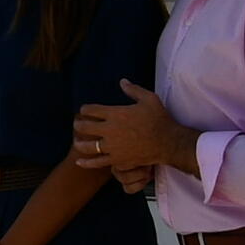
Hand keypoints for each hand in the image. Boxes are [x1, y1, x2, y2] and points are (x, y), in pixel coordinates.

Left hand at [73, 81, 189, 180]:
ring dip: (79, 143)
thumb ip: (133, 90)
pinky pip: (97, 162)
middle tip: (77, 124)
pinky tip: (79, 162)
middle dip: (78, 125)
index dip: (85, 109)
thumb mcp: (149, 99)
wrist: (168, 142)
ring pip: (88, 146)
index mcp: (116, 113)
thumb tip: (122, 81)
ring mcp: (112, 146)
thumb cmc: (159, 119)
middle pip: (85, 127)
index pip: (91, 110)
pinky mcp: (117, 159)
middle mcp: (110, 130)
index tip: (84, 110)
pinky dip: (86, 162)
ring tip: (76, 142)